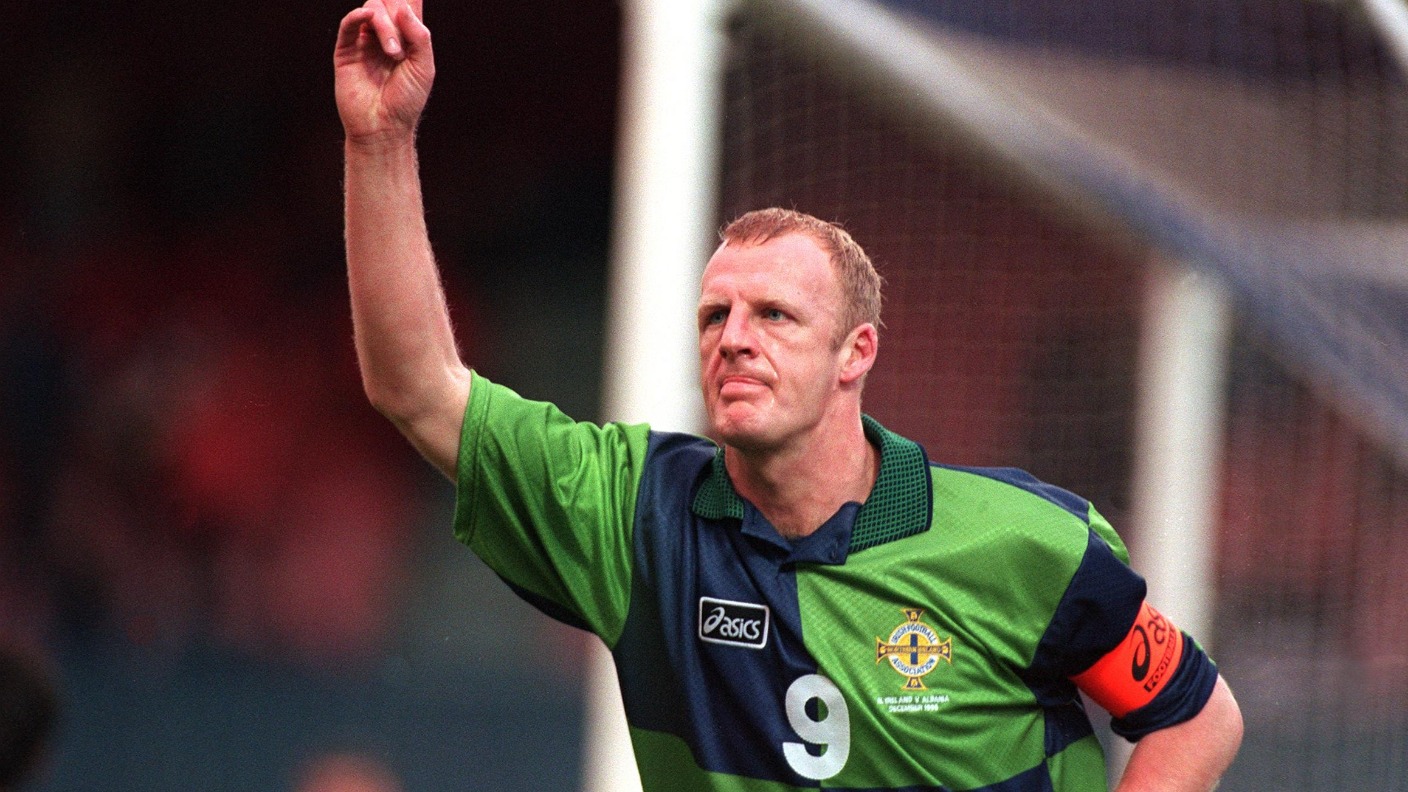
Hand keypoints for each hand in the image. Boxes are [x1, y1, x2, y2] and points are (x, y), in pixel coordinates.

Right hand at [334, 0, 433, 145]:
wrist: (383, 127)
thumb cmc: (406, 102)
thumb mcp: (424, 68)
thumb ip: (419, 35)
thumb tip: (403, 6)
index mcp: (408, 39)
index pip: (408, 6)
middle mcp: (386, 36)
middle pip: (390, 3)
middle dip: (398, 15)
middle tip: (403, 44)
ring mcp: (365, 41)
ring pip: (372, 10)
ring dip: (385, 27)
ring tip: (394, 54)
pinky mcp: (346, 50)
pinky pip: (348, 24)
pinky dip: (358, 15)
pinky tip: (367, 17)